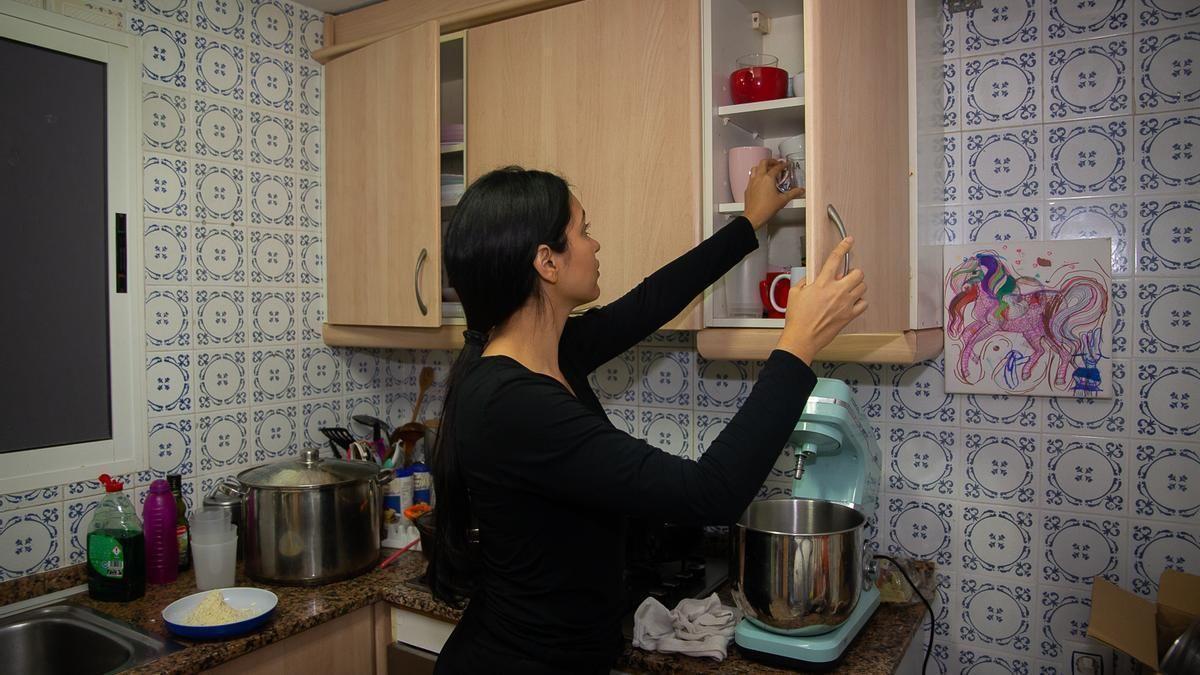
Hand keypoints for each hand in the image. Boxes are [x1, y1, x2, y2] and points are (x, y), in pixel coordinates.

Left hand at [743, 158, 803, 229]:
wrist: (754, 216)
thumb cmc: (766, 208)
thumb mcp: (783, 200)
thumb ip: (793, 193)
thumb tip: (800, 190)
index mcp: (768, 178)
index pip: (776, 168)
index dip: (782, 165)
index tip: (785, 165)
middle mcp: (759, 178)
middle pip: (763, 162)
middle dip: (771, 161)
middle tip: (776, 163)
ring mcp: (752, 182)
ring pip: (755, 168)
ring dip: (761, 166)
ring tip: (767, 170)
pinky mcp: (748, 188)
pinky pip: (751, 177)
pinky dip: (756, 175)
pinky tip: (759, 181)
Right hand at [777, 237, 866, 362]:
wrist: (802, 338)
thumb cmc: (797, 319)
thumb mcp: (794, 294)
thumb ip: (804, 283)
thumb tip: (809, 280)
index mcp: (822, 283)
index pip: (835, 259)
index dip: (843, 247)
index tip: (848, 241)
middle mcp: (837, 291)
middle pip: (858, 273)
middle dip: (854, 273)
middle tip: (847, 277)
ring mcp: (845, 304)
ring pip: (863, 287)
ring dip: (857, 286)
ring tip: (849, 290)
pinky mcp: (849, 316)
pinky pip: (864, 304)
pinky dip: (860, 302)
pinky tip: (852, 303)